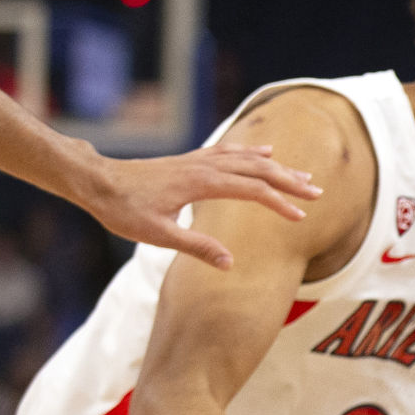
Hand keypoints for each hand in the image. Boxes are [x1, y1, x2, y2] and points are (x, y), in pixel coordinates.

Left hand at [83, 144, 321, 268]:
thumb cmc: (123, 210)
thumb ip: (197, 247)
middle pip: (259, 170)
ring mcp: (199, 160)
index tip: (300, 218)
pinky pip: (232, 151)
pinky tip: (267, 151)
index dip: (280, 204)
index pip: (253, 191)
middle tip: (318, 192)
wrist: (97, 182)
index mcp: (202, 184)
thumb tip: (229, 264)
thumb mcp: (158, 235)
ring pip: (249, 159)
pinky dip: (254, 152)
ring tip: (304, 175)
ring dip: (279, 168)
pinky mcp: (192, 160)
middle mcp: (205, 167)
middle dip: (290, 182)